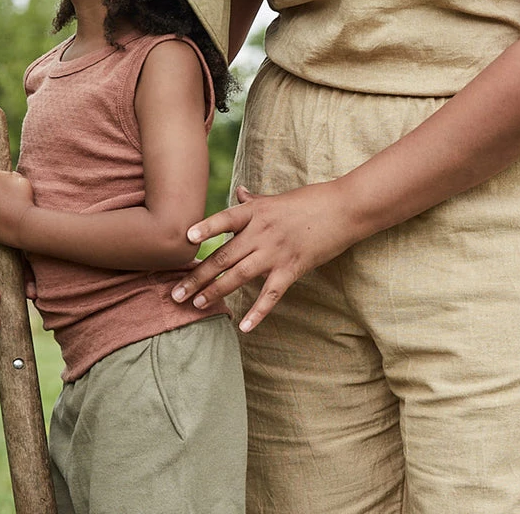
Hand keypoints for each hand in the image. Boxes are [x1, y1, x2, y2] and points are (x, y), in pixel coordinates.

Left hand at [171, 182, 356, 332]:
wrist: (344, 209)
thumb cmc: (311, 201)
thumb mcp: (278, 198)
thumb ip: (254, 201)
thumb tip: (237, 192)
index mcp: (257, 212)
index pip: (225, 218)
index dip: (206, 228)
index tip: (185, 238)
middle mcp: (262, 232)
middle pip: (223, 256)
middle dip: (197, 276)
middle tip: (175, 294)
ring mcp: (277, 252)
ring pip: (239, 275)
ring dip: (215, 291)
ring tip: (196, 305)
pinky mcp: (293, 268)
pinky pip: (271, 294)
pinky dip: (258, 312)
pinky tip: (245, 327)